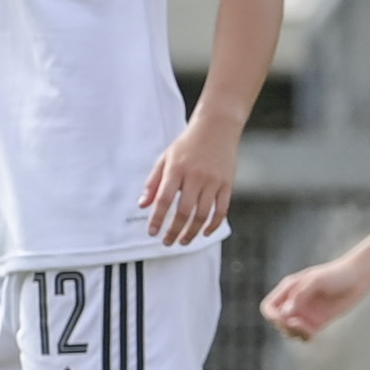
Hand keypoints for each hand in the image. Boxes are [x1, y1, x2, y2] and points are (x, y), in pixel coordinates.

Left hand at [139, 114, 238, 248]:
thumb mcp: (165, 158)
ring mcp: (213, 181)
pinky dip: (213, 225)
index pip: (164, 199)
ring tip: (184, 241)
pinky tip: (205, 232)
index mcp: (176, 169)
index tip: (153, 232)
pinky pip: (221, 210)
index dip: (157, 219)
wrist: (217, 127)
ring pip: (202, 215)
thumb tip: (143, 204)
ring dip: (192, 232)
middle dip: (174, 231)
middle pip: (183, 211)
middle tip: (168, 242)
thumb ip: (153, 182)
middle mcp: (195, 176)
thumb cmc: (189, 144)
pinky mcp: (227, 184)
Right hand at [259, 256, 369, 343]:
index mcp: (288, 289)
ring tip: (308, 330)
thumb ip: (300, 295)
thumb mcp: (316, 281)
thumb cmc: (336, 274)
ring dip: (294, 334)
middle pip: (277, 322)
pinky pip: (304, 335)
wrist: (357, 278)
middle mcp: (294, 302)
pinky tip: (313, 332)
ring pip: (289, 331)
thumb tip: (285, 313)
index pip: (268, 307)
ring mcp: (305, 313)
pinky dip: (305, 337)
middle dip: (285, 327)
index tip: (284, 319)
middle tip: (300, 325)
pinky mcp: (317, 322)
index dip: (272, 316)